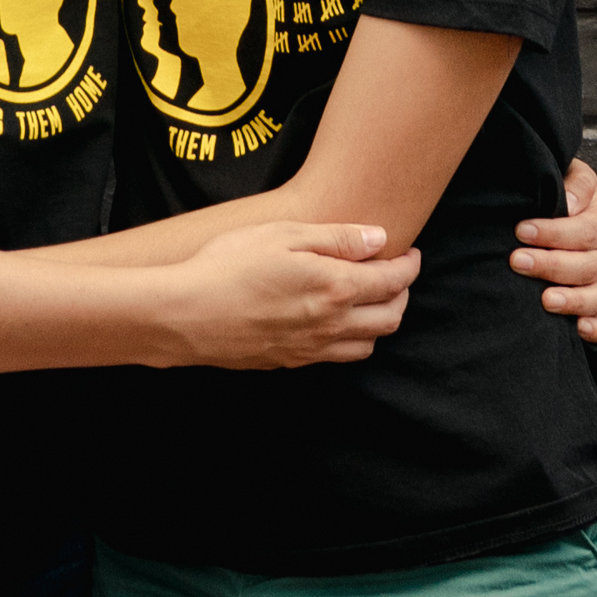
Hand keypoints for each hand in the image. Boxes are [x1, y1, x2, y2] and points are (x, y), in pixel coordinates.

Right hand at [163, 219, 418, 371]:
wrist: (186, 314)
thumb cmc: (230, 264)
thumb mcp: (284, 234)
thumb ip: (337, 238)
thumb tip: (380, 240)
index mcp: (335, 288)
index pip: (393, 281)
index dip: (409, 266)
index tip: (410, 252)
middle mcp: (331, 325)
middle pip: (390, 318)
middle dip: (402, 294)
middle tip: (395, 273)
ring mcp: (311, 349)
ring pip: (368, 344)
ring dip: (380, 321)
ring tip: (370, 298)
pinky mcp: (290, 362)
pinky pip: (337, 357)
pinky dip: (351, 339)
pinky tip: (335, 321)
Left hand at [514, 154, 596, 344]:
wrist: (562, 205)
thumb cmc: (562, 188)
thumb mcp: (572, 174)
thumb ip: (576, 184)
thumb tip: (570, 204)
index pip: (585, 231)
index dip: (554, 233)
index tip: (521, 230)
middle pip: (588, 266)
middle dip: (551, 265)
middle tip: (518, 262)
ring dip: (572, 300)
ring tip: (545, 300)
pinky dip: (595, 328)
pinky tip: (577, 328)